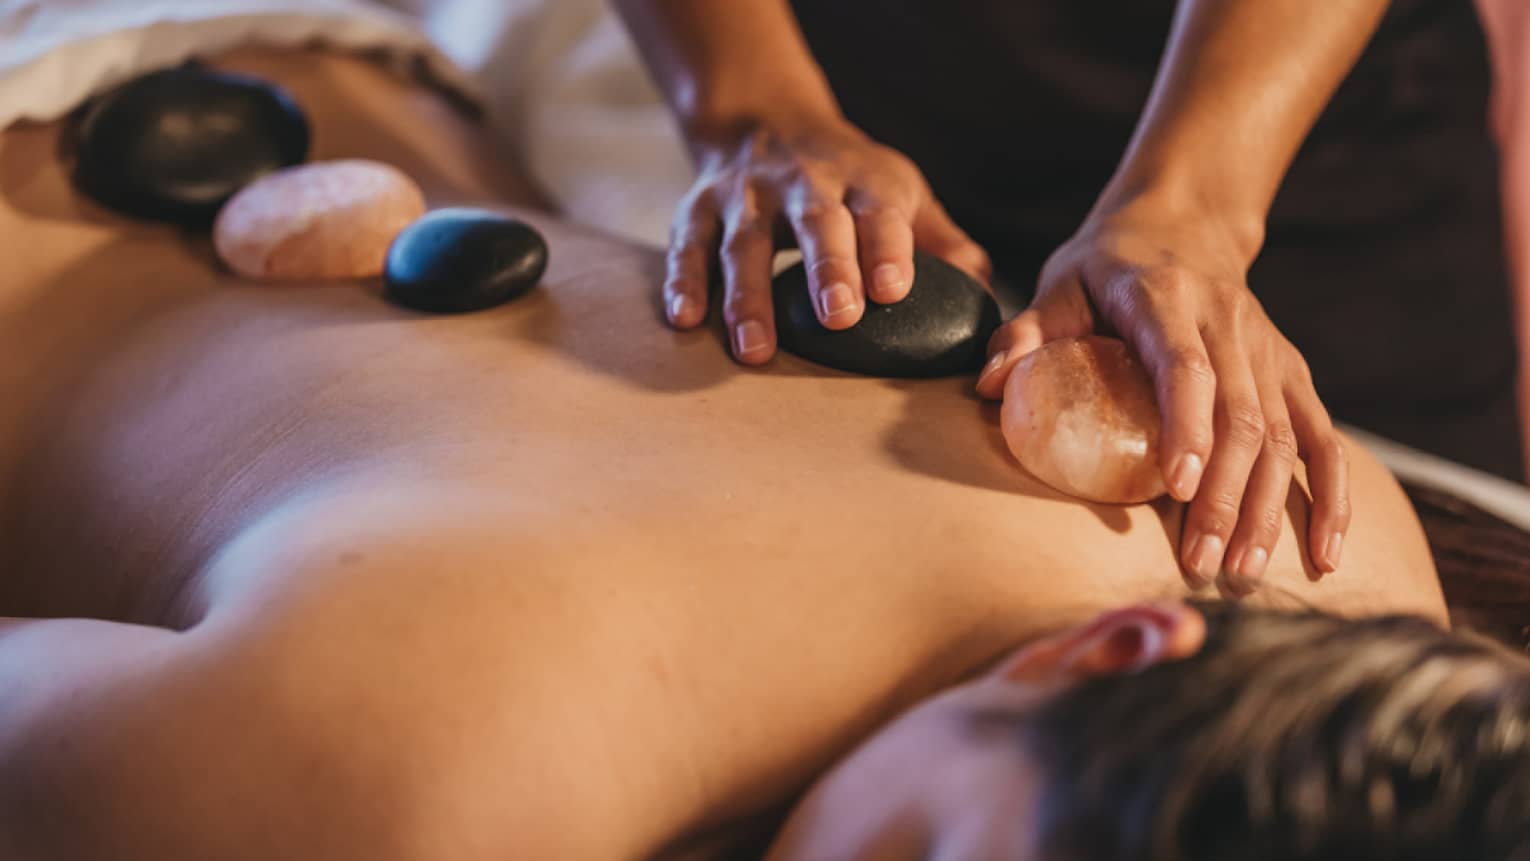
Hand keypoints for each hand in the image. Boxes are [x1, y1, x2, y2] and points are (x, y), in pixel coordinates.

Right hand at [664, 119, 990, 362]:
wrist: (764, 120)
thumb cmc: (848, 178)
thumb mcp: (899, 192)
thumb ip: (941, 242)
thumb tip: (982, 291)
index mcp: (862, 180)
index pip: (879, 211)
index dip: (888, 248)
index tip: (893, 290)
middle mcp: (803, 183)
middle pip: (816, 222)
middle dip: (828, 268)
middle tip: (839, 317)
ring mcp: (745, 196)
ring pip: (745, 242)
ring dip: (750, 296)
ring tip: (756, 349)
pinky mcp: (697, 210)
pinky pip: (688, 246)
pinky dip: (684, 280)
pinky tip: (685, 319)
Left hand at [975, 199, 1349, 589]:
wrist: (1185, 223)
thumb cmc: (1108, 265)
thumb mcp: (1060, 282)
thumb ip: (1027, 332)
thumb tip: (989, 383)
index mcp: (1167, 300)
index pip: (1186, 367)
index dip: (1187, 426)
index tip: (1177, 486)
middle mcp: (1229, 323)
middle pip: (1240, 416)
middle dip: (1225, 496)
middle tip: (1201, 564)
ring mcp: (1268, 350)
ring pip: (1281, 436)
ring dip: (1269, 509)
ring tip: (1241, 572)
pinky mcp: (1291, 372)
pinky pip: (1320, 439)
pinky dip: (1330, 497)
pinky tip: (1323, 554)